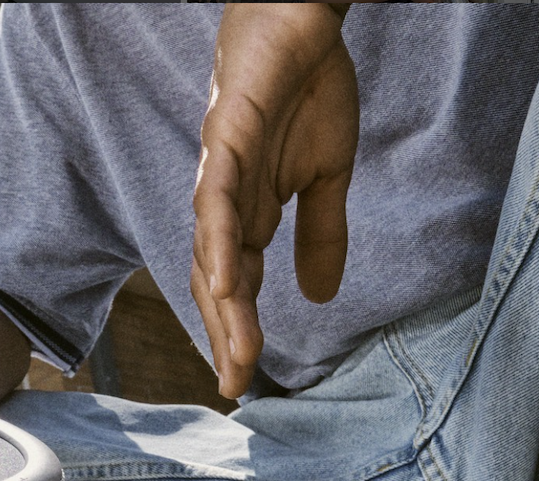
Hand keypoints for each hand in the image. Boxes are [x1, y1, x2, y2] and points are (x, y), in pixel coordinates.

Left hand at [191, 3, 358, 397]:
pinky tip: (224, 285)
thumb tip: (322, 296)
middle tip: (234, 385)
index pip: (237, 289)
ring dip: (223, 308)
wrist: (301, 21)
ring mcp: (220, 179)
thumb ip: (320, 235)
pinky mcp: (226, 144)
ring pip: (212, 254)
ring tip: (235, 354)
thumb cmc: (305, 92)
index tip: (245, 377)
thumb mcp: (326, 178)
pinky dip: (218, 244)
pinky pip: (217, 202)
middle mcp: (224, 210)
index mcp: (248, 220)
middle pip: (217, 286)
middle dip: (225, 336)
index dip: (238, 332)